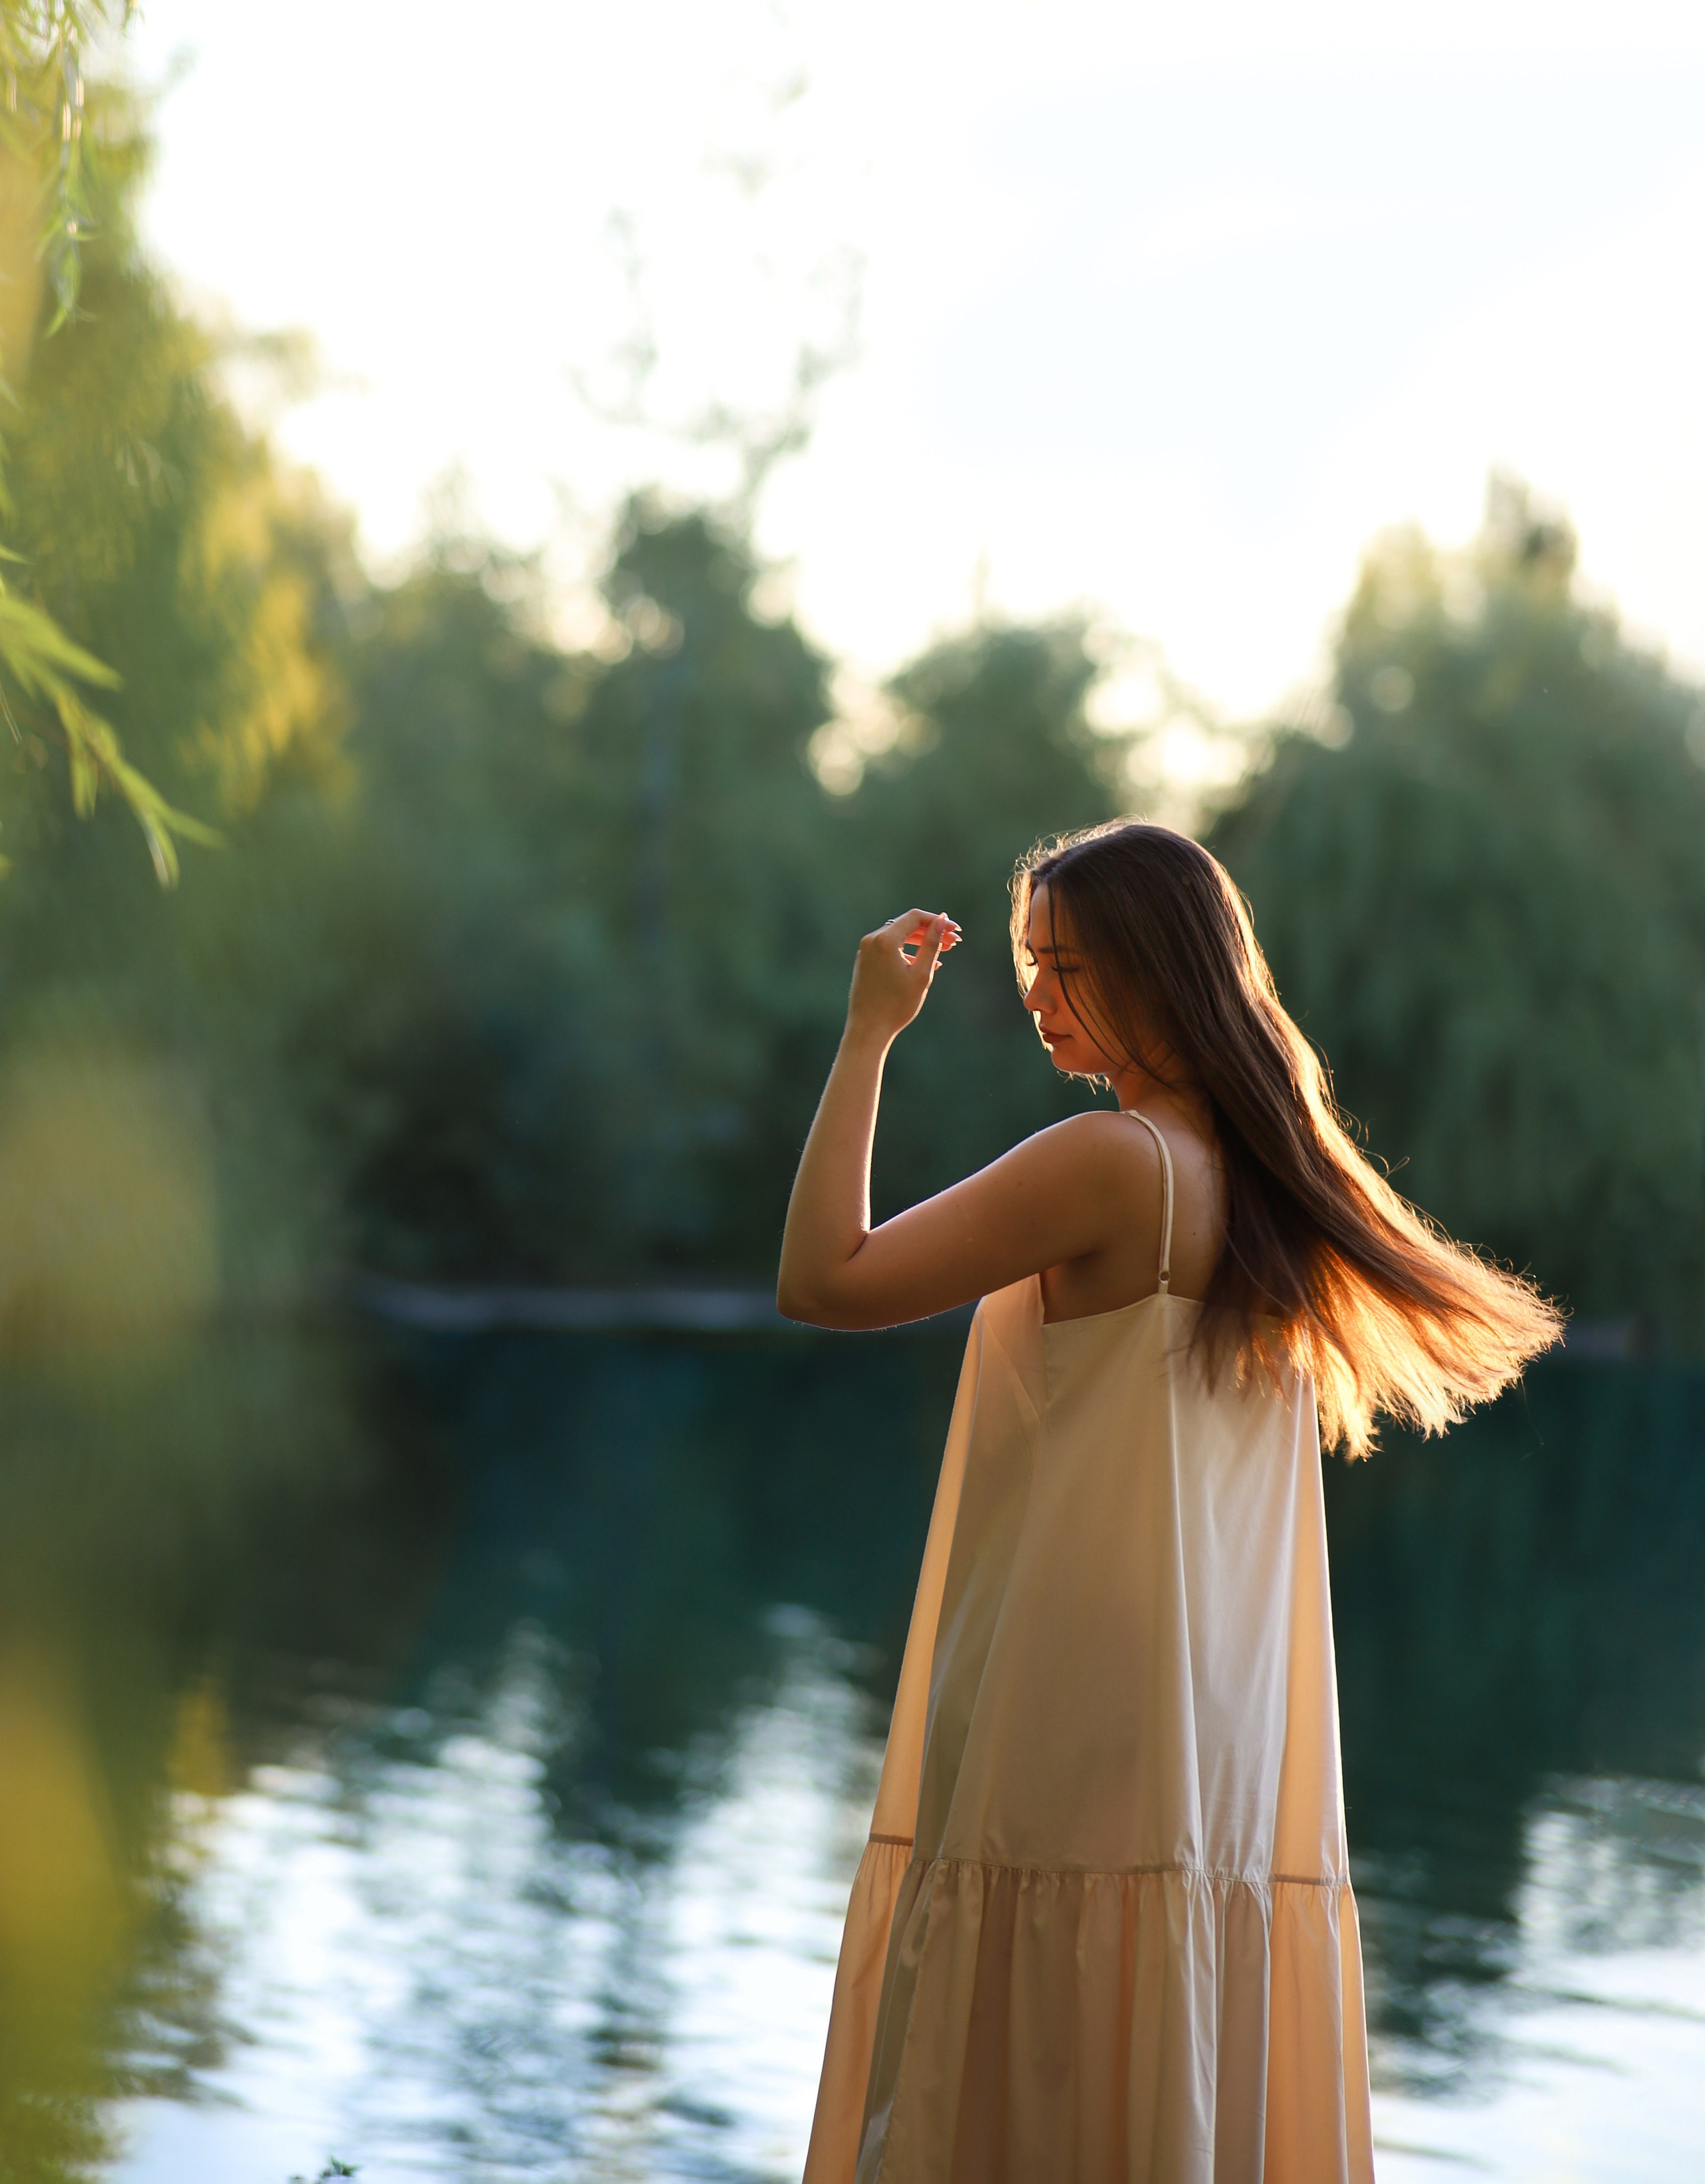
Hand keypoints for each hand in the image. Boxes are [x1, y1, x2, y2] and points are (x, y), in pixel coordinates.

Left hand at [846, 908, 960, 1043]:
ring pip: (898, 937)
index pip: (915, 917)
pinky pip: (889, 949)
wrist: (868, 1029)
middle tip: (954, 942)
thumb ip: (932, 944)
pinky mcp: (865, 962)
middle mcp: (872, 940)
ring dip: (920, 942)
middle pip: (906, 925)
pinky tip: (923, 963)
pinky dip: (907, 951)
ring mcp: (866, 951)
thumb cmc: (896, 1005)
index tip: (955, 930)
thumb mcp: (921, 973)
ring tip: (943, 952)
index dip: (937, 921)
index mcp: (885, 940)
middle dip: (931, 931)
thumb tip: (943, 920)